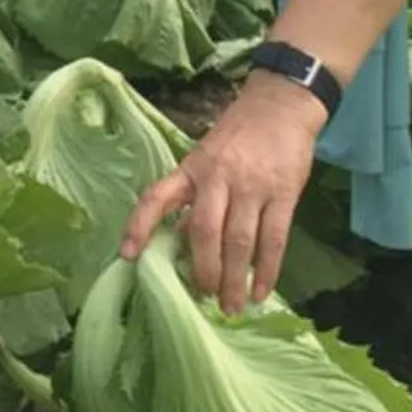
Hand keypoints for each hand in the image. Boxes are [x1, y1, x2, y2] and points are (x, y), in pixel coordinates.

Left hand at [120, 75, 329, 315]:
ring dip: (234, 280)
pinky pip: (274, 239)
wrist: (280, 104)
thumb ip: (194, 196)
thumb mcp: (206, 157)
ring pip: (240, 241)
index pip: (158, 196)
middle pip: (204, 231)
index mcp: (192, 168)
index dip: (139, 225)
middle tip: (203, 297)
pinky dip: (267, 271)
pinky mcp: (284, 193)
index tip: (127, 256)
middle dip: (203, 271)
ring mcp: (253, 185)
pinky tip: (261, 291)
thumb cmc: (238, 135)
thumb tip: (179, 242)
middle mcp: (219, 176)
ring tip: (231, 307)